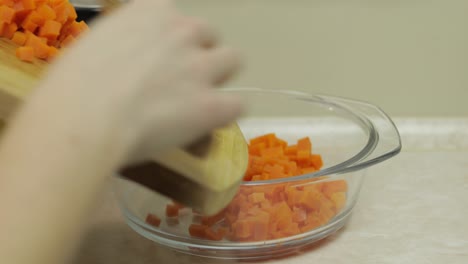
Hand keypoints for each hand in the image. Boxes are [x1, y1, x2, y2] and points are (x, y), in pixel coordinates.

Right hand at [40, 0, 242, 162]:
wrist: (84, 118)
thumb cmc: (72, 87)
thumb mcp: (93, 47)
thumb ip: (122, 47)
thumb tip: (124, 64)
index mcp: (150, 11)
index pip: (174, 17)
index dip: (169, 40)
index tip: (157, 59)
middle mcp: (182, 31)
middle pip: (209, 35)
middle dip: (198, 53)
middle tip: (180, 80)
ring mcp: (201, 67)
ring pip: (233, 60)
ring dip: (219, 76)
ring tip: (200, 99)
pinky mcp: (212, 104)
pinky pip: (237, 104)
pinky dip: (226, 113)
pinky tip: (209, 124)